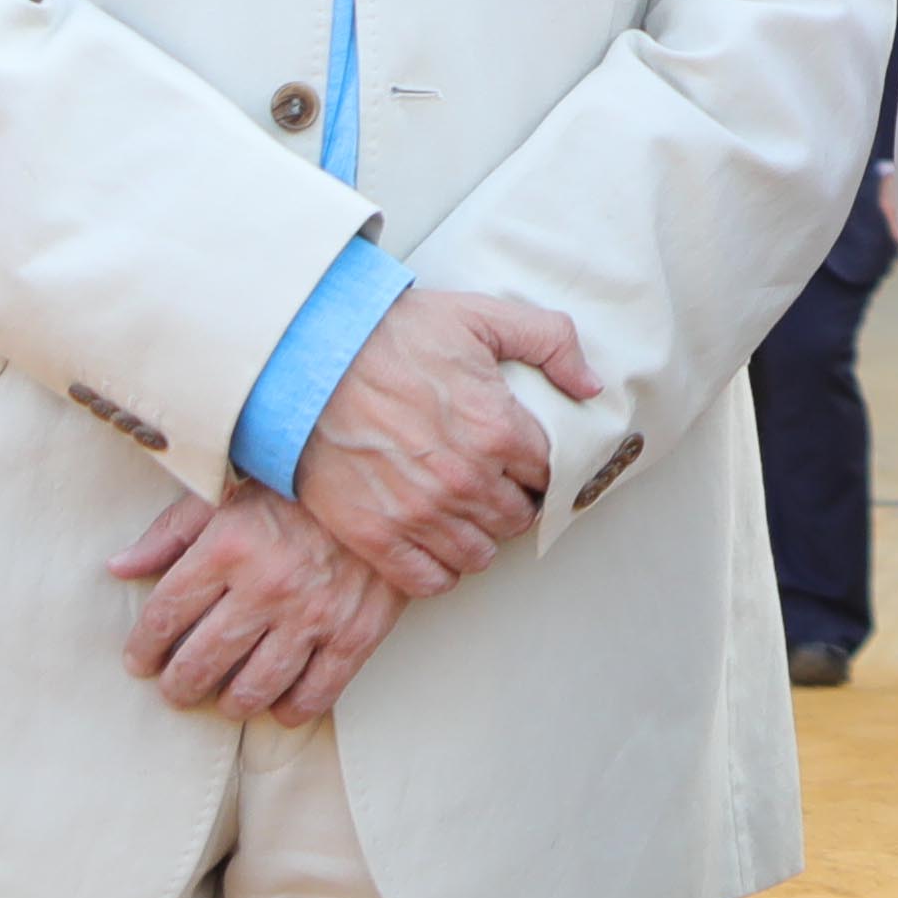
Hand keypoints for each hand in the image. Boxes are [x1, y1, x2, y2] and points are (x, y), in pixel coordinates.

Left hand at [108, 482, 400, 719]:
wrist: (388, 483)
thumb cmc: (296, 489)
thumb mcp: (226, 494)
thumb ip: (170, 533)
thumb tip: (119, 568)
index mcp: (228, 546)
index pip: (166, 615)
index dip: (144, 647)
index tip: (140, 660)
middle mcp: (266, 586)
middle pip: (201, 662)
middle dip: (178, 685)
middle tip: (175, 689)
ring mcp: (313, 615)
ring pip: (253, 688)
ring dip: (229, 704)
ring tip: (223, 700)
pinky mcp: (355, 634)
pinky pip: (315, 694)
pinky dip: (290, 710)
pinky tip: (278, 705)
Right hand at [294, 287, 602, 601]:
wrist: (306, 356)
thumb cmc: (392, 334)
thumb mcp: (482, 316)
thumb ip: (551, 342)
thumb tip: (591, 386)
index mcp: (497, 428)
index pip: (548, 472)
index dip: (539, 466)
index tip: (523, 460)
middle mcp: (465, 480)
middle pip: (518, 517)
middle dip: (513, 500)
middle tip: (494, 484)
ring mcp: (419, 514)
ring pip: (480, 553)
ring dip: (480, 536)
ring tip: (465, 512)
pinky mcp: (376, 537)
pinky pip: (430, 581)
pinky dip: (440, 569)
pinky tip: (435, 543)